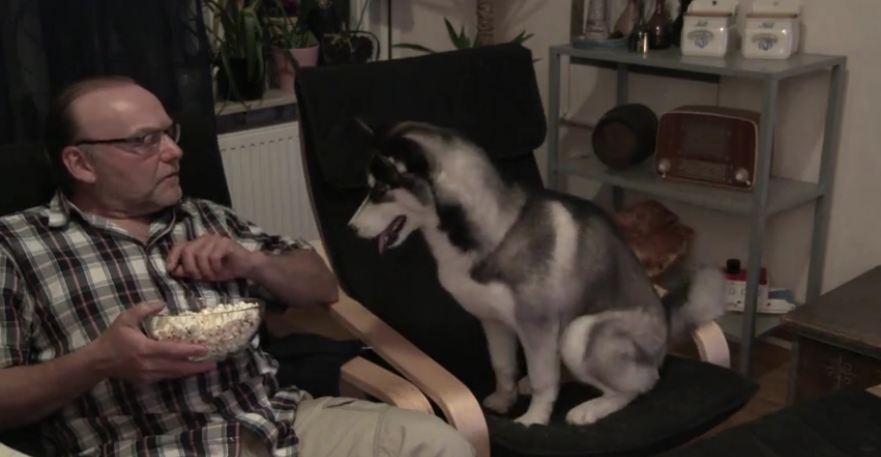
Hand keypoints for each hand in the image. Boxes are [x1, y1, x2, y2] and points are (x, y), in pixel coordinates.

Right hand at [92, 302, 215, 383]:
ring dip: (190, 371)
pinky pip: (166, 377)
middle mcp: (149, 364)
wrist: (98, 362)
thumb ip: (145, 309)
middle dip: (197, 366)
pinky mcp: (146, 380)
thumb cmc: (112, 338)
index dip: (191, 351)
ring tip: (206, 367)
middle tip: (214, 363)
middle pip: (178, 367)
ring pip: (174, 374)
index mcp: (146, 349)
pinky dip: (178, 373)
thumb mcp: (126, 318)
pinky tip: (187, 370)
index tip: (206, 349)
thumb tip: (163, 303)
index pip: (173, 351)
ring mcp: (148, 375)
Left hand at [166, 234, 264, 281]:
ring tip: (212, 275)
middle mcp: (205, 238)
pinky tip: (220, 270)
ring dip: (205, 270)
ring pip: (201, 255)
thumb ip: (188, 270)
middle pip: (188, 252)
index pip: (180, 246)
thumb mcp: (202, 272)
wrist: (245, 266)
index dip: (172, 257)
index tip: (170, 270)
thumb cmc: (224, 268)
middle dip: (192, 268)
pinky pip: (213, 256)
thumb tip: (173, 270)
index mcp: (197, 243)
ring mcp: (215, 239)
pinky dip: (215, 267)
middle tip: (200, 277)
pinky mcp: (226, 243)